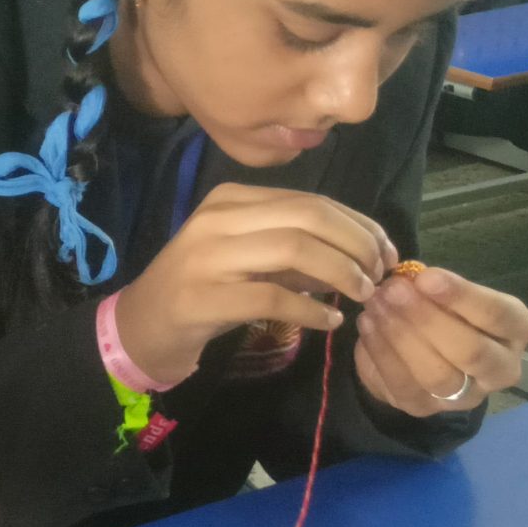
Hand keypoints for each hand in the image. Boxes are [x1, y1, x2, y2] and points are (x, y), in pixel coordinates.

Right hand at [114, 184, 398, 386]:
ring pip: (295, 249)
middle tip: (379, 275)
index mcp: (230, 199)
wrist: (141, 326)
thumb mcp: (249, 258)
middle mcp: (218, 219)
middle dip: (356, 245)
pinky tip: (330, 322)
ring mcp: (207, 257)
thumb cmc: (202, 290)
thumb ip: (296, 251)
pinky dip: (312, 311)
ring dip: (341, 273)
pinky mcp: (204, 298)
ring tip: (362, 295)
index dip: (358, 224)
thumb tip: (361, 253)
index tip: (386, 252)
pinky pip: (274, 298)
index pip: (310, 201)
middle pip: (308, 217)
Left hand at [354, 264, 527, 416]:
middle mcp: (501, 369)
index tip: (424, 277)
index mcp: (516, 330)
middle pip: (470, 352)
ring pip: (436, 375)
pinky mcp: (425, 408)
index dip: (460, 296)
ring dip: (400, 337)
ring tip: (376, 305)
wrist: (422, 350)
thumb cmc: (445, 309)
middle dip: (426, 319)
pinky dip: (381, 353)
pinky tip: (366, 324)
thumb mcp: (450, 293)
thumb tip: (407, 279)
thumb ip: (437, 287)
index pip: (497, 315)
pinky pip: (402, 385)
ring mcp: (464, 396)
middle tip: (392, 290)